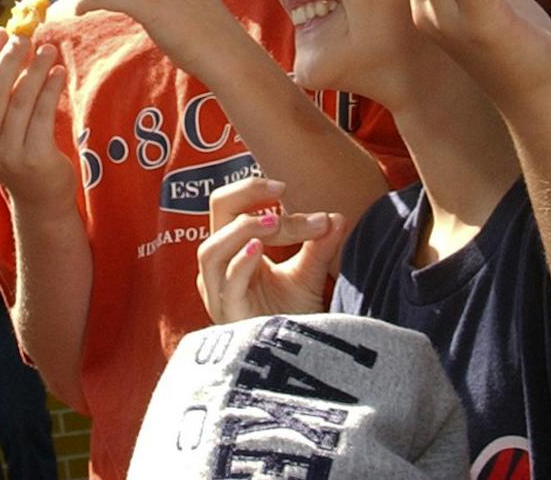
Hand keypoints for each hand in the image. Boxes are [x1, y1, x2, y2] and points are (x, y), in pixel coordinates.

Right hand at [0, 28, 73, 207]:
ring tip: (48, 50)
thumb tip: (15, 42)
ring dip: (35, 70)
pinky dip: (51, 88)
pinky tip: (59, 73)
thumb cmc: (20, 147)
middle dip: (10, 59)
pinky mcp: (34, 158)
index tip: (0, 32)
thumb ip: (2, 89)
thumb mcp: (1, 122)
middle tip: (25, 38)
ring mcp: (7, 153)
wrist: (40, 195)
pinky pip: (42, 114)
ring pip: (20, 100)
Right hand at [195, 175, 342, 323]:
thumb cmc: (292, 317)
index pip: (231, 203)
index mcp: (233, 249)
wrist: (295, 363)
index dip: (257, 190)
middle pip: (217, 211)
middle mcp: (220, 266)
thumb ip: (318, 244)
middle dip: (246, 194)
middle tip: (280, 189)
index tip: (289, 187)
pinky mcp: (227, 314)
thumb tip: (338, 216)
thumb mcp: (307, 275)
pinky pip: (226, 283)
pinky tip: (258, 249)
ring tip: (274, 219)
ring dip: (244, 228)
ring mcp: (219, 291)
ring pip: (212, 248)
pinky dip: (240, 262)